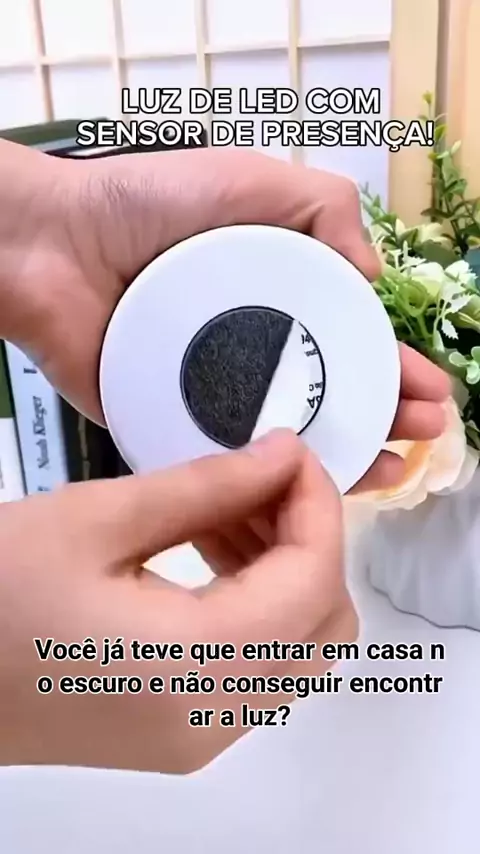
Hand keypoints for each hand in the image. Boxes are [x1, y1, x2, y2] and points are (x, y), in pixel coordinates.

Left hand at [0, 142, 449, 491]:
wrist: (52, 245)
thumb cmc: (147, 204)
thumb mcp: (248, 180)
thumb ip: (320, 207)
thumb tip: (374, 275)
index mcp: (271, 295)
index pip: (347, 340)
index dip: (393, 365)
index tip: (430, 391)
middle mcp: (248, 349)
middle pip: (329, 393)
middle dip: (386, 415)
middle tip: (425, 431)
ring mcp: (210, 391)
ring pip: (288, 437)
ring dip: (346, 455)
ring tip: (392, 465)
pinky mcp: (170, 424)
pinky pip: (227, 461)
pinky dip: (268, 482)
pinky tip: (310, 490)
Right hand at [0, 430, 353, 773]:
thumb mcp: (95, 519)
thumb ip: (207, 486)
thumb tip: (283, 458)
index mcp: (198, 668)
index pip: (312, 580)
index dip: (318, 505)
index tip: (293, 452)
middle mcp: (215, 720)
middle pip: (323, 624)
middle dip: (308, 538)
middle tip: (263, 477)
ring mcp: (199, 737)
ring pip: (295, 647)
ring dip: (283, 569)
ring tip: (230, 505)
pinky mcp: (179, 733)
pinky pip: (254, 666)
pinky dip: (256, 604)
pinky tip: (211, 548)